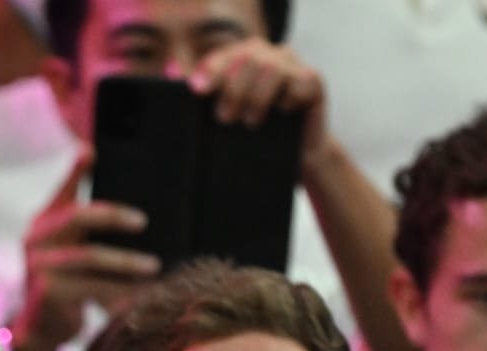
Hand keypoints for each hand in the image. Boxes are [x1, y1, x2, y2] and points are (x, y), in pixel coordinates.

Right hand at [10, 150, 157, 350]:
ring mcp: (39, 265)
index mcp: (45, 220)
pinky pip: (91, 288)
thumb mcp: (72, 251)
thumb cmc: (65, 284)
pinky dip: (119, 292)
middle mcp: (36, 237)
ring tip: (154, 267)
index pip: (62, 189)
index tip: (91, 151)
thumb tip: (139, 215)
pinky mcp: (46, 292)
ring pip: (89, 256)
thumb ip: (90, 228)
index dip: (75, 169)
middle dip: (113, 216)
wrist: (39, 328)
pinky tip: (140, 294)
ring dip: (126, 262)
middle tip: (143, 222)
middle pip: (77, 216)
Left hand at [189, 37, 327, 169]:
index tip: (198, 91)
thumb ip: (200, 94)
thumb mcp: (221, 118)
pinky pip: (301, 80)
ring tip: (250, 121)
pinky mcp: (314, 81)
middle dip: (233, 88)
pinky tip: (282, 113)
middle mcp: (269, 56)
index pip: (224, 57)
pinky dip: (288, 99)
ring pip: (272, 67)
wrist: (292, 158)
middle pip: (248, 57)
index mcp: (243, 59)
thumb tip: (171, 71)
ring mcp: (294, 65)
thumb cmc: (251, 137)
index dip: (211, 71)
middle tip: (224, 118)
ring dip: (257, 96)